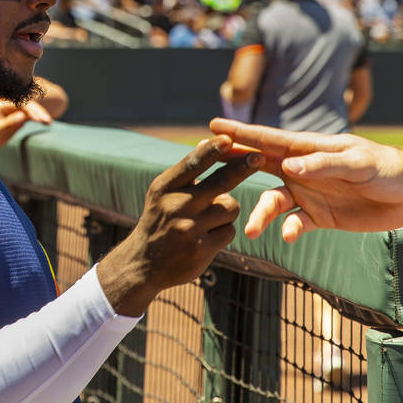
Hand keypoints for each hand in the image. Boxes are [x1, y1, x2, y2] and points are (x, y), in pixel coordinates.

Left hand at [0, 99, 53, 153]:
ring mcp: (14, 111)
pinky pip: (30, 115)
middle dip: (39, 112)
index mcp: (3, 105)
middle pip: (28, 105)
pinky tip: (45, 123)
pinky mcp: (17, 118)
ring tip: (48, 122)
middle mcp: (9, 105)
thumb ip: (9, 122)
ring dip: (40, 114)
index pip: (22, 104)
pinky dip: (37, 118)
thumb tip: (23, 116)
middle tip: (47, 121)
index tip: (39, 120)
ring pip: (31, 109)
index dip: (32, 111)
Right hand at [97, 135, 262, 316]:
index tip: (228, 138)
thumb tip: (211, 144)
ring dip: (227, 210)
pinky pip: (229, 231)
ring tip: (209, 217)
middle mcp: (176, 205)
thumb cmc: (160, 219)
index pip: (193, 163)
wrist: (143, 263)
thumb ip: (186, 173)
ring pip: (230, 207)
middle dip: (243, 168)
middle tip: (260, 157)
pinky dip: (223, 231)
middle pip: (220, 182)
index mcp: (165, 187)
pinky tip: (207, 236)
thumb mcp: (163, 192)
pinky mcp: (200, 249)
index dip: (212, 150)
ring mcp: (189, 229)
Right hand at [208, 118, 402, 241]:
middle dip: (234, 169)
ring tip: (252, 230)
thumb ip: (324, 164)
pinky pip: (295, 224)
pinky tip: (291, 235)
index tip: (214, 126)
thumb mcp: (359, 163)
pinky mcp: (320, 217)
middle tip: (207, 173)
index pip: (270, 140)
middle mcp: (303, 169)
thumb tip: (288, 166)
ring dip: (261, 215)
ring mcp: (310, 193)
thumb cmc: (388, 168)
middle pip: (260, 167)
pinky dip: (289, 230)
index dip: (242, 134)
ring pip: (273, 202)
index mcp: (310, 148)